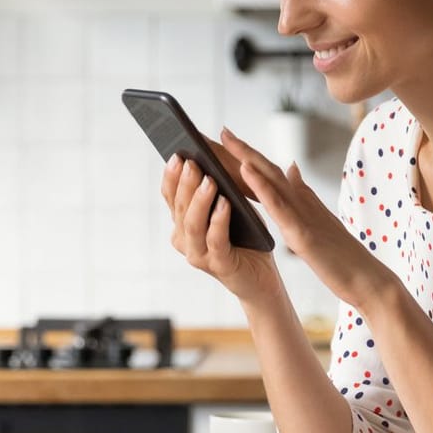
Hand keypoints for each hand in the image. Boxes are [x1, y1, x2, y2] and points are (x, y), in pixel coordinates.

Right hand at [160, 152, 280, 301]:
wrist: (262, 277)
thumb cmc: (246, 238)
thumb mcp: (230, 207)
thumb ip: (217, 188)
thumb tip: (208, 155)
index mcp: (183, 224)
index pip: (170, 196)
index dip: (171, 176)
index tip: (177, 155)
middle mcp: (185, 240)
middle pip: (179, 207)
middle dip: (186, 183)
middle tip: (193, 162)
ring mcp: (199, 255)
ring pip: (193, 224)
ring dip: (200, 200)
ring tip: (210, 179)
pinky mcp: (219, 265)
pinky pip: (215, 240)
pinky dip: (219, 220)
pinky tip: (226, 203)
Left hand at [220, 128, 397, 310]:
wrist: (366, 278)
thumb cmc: (342, 255)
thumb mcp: (318, 219)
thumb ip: (303, 193)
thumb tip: (291, 166)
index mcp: (302, 200)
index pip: (271, 173)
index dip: (249, 156)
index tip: (228, 140)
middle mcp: (302, 201)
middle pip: (268, 169)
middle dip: (243, 149)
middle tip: (220, 130)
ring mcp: (303, 215)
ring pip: (271, 180)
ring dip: (248, 158)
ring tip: (227, 139)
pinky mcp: (303, 233)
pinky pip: (278, 206)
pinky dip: (261, 186)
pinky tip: (245, 171)